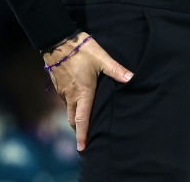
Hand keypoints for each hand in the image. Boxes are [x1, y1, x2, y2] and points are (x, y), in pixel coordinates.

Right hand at [43, 32, 132, 151]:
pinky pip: (64, 99)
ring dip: (74, 116)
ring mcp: (62, 90)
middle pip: (73, 119)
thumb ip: (116, 70)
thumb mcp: (101, 58)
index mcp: (83, 92)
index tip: (82, 148)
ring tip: (83, 119)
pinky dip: (70, 104)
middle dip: (79, 129)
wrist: (57, 39)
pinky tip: (77, 99)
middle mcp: (71, 95)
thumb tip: (132, 79)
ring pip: (68, 109)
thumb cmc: (80, 49)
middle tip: (85, 137)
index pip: (82, 119)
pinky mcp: (57, 84)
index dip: (83, 135)